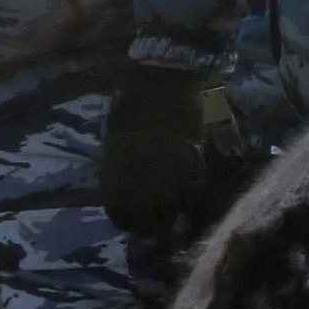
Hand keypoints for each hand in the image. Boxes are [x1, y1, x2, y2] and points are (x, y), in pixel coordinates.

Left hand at [99, 63, 233, 241]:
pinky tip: (188, 197)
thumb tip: (123, 190)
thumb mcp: (115, 142)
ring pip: (170, 213)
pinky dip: (190, 201)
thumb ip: (118, 169)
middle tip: (154, 222)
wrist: (163, 84)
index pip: (119, 213)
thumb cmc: (132, 107)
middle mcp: (141, 182)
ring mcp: (168, 177)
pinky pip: (193, 196)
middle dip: (149, 224)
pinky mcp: (193, 168)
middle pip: (146, 220)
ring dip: (170, 216)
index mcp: (116, 175)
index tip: (131, 219)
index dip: (126, 220)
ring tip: (172, 212)